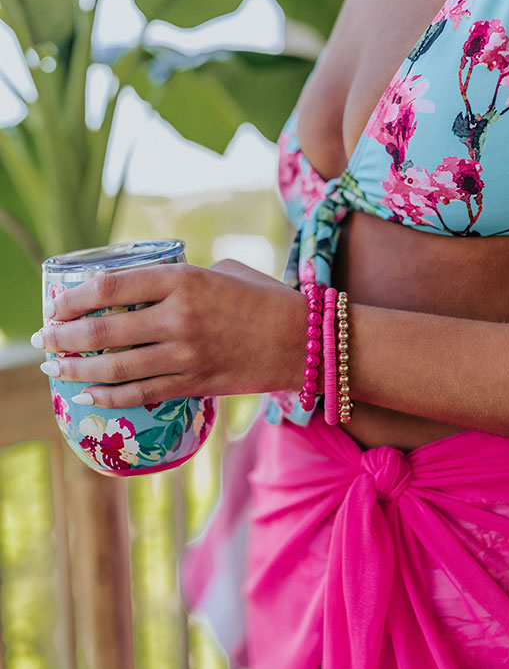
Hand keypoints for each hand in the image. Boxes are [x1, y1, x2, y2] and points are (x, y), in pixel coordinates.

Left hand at [32, 260, 306, 407]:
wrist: (306, 341)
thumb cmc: (265, 298)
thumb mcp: (221, 271)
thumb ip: (180, 278)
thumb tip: (145, 291)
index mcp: (183, 279)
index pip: (110, 286)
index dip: (73, 298)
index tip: (54, 306)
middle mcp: (179, 317)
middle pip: (103, 330)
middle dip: (63, 338)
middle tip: (42, 342)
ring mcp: (186, 355)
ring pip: (116, 369)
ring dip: (77, 372)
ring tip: (55, 372)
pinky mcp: (196, 383)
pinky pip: (142, 394)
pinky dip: (111, 398)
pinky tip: (90, 398)